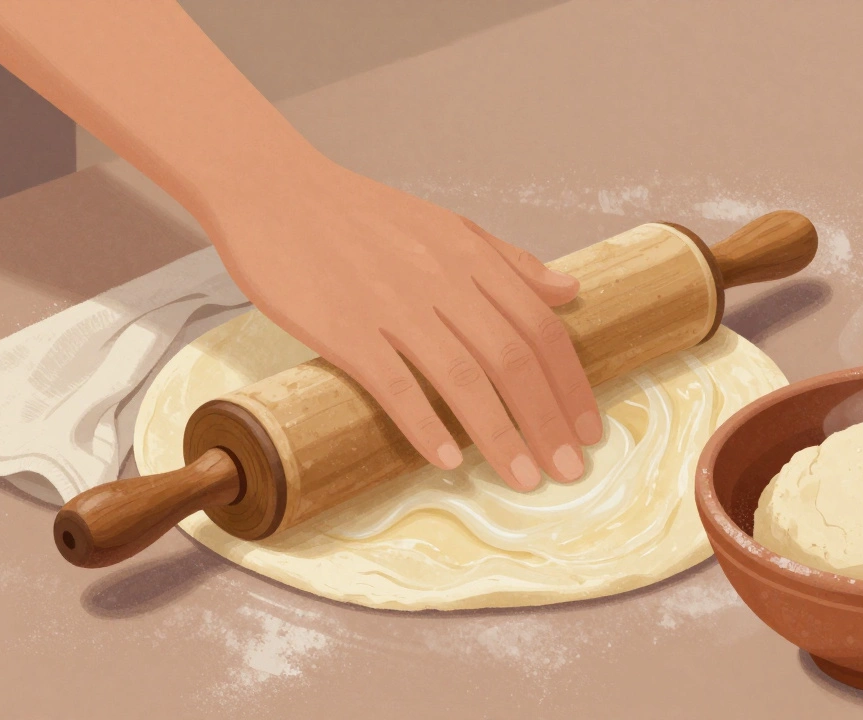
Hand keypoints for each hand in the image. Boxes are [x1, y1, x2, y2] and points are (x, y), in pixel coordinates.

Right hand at [201, 152, 602, 490]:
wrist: (272, 190)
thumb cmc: (358, 214)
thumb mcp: (444, 223)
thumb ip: (508, 260)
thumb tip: (570, 290)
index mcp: (469, 254)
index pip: (539, 327)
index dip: (571, 384)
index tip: (589, 430)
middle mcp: (440, 279)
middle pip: (512, 358)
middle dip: (548, 420)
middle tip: (570, 470)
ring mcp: (391, 304)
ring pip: (463, 377)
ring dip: (500, 434)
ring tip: (525, 477)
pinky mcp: (344, 327)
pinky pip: (393, 383)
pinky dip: (424, 423)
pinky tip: (447, 459)